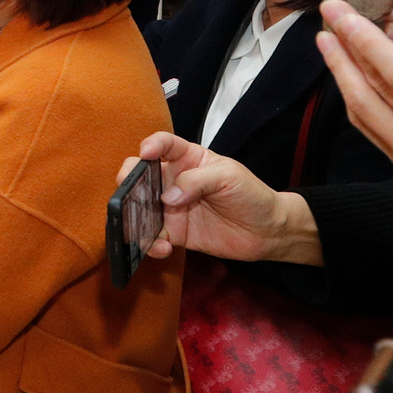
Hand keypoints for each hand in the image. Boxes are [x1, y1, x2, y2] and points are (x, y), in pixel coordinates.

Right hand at [122, 135, 323, 264]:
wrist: (266, 232)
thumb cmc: (251, 195)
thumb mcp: (229, 177)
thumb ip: (197, 180)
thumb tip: (167, 197)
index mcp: (188, 159)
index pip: (164, 145)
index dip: (151, 145)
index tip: (146, 153)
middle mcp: (174, 181)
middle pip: (140, 175)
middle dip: (127, 180)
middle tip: (126, 191)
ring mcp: (171, 208)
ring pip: (140, 208)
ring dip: (132, 217)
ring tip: (138, 228)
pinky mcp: (174, 233)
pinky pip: (153, 238)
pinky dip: (150, 244)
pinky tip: (162, 248)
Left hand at [317, 4, 392, 207]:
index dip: (367, 42)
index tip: (344, 13)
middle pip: (376, 92)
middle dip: (346, 49)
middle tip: (328, 15)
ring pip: (367, 116)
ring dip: (342, 76)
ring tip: (328, 42)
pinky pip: (376, 136)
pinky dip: (356, 104)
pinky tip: (349, 80)